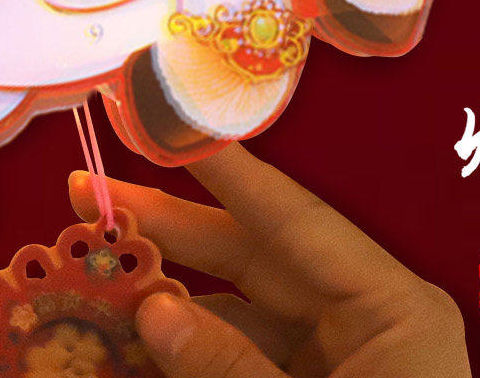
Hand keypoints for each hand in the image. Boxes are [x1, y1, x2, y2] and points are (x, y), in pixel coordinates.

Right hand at [70, 145, 469, 377]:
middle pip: (253, 257)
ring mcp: (340, 366)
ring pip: (238, 311)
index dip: (223, 169)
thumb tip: (153, 309)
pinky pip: (240, 361)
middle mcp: (365, 323)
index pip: (292, 217)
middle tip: (89, 201)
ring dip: (166, 298)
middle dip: (170, 231)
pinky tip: (129, 346)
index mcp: (390, 309)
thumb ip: (232, 369)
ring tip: (90, 277)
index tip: (166, 125)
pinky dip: (187, 354)